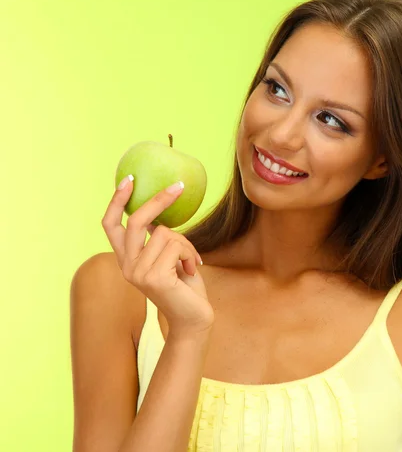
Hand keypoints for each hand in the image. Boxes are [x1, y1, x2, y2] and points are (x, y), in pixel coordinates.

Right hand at [101, 176, 213, 333]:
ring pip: (165, 232)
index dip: (117, 201)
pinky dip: (190, 253)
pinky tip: (192, 269)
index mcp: (127, 260)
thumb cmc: (184, 287)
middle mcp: (127, 266)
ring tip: (191, 260)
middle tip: (179, 186)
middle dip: (159, 200)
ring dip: (186, 243)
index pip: (110, 225)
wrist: (194, 319)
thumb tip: (159, 211)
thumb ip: (157, 240)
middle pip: (136, 220)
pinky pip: (176, 245)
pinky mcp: (154, 278)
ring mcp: (138, 273)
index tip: (130, 179)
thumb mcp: (168, 258)